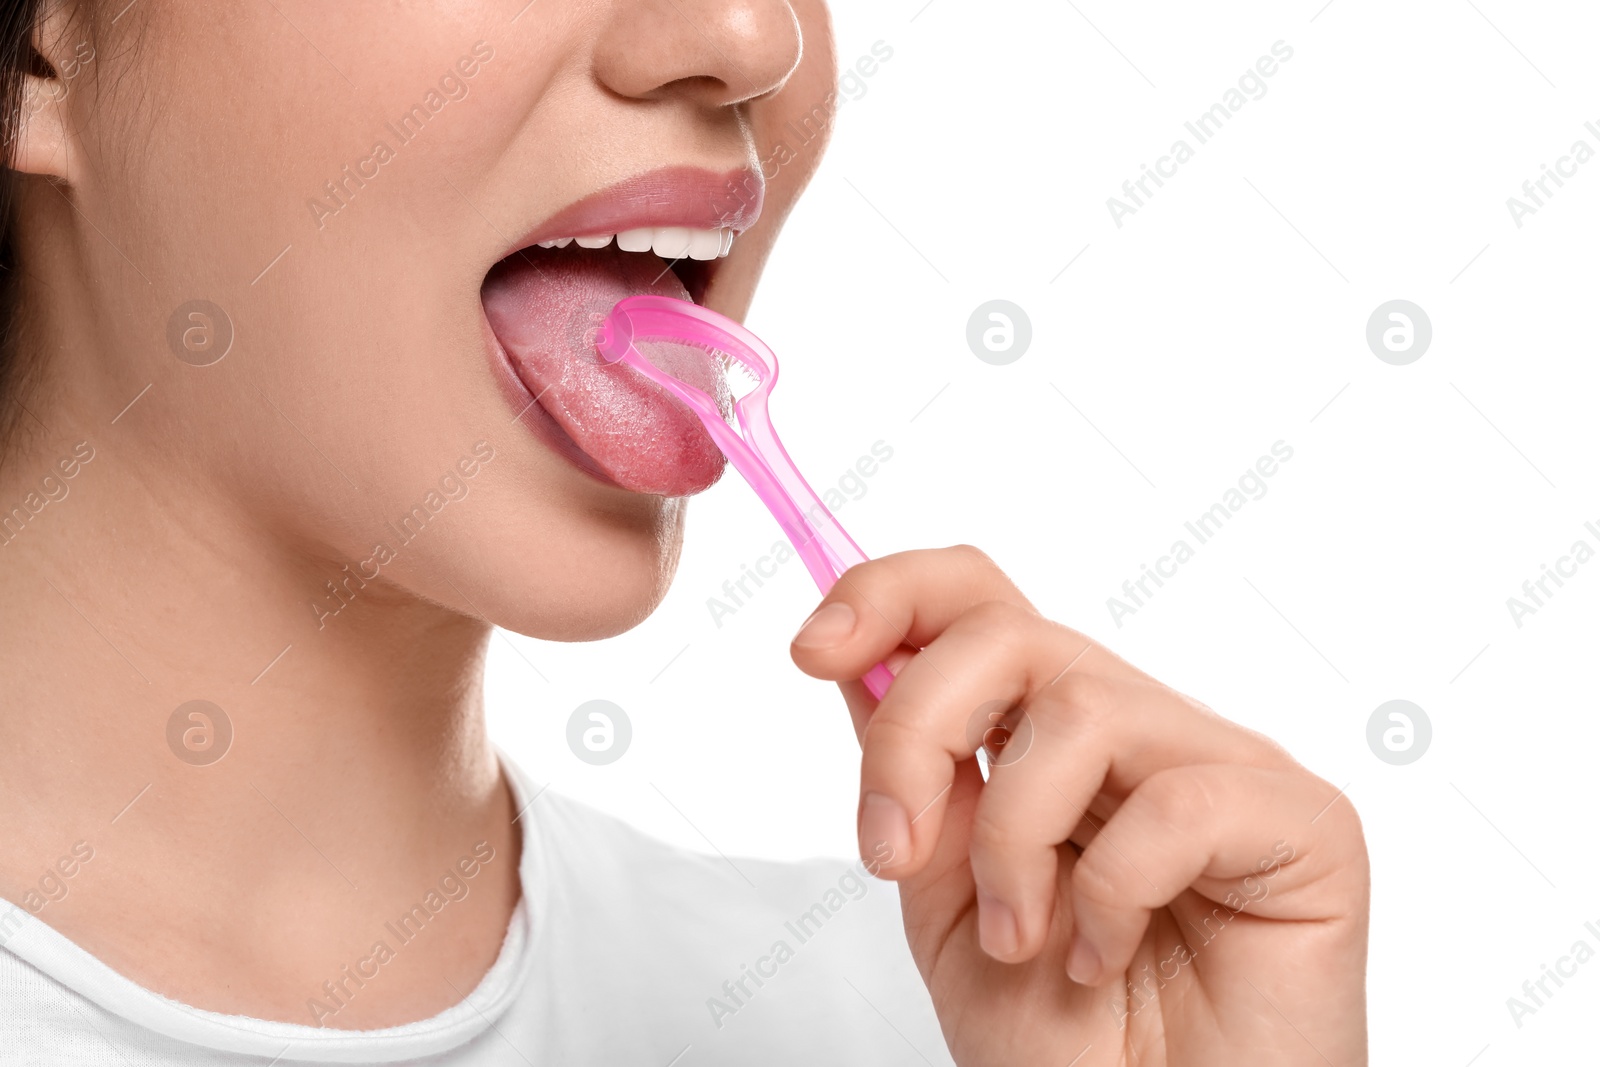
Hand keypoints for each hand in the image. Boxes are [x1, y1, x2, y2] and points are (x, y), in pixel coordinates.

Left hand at [790, 546, 1368, 1065]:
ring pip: (1080, 708)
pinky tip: (1105, 958)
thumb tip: (859, 660)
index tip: (813, 649)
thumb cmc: (1066, 1048)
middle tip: (891, 849)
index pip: (982, 601)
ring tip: (1019, 939)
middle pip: (1010, 633)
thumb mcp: (942, 901)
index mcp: (1053, 741)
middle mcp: (1140, 731)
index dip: (892, 594)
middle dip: (914, 732)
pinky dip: (1112, 894)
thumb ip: (917, 780)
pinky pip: (1180, 803)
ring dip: (1010, 841)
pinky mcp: (1305, 820)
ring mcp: (1225, 767)